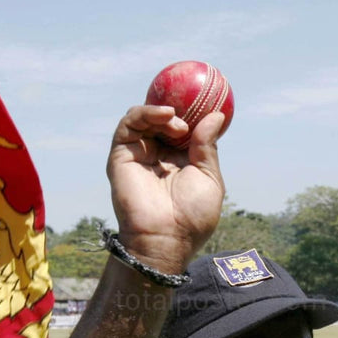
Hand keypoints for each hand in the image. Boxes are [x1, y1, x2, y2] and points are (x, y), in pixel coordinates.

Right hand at [106, 105, 225, 273]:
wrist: (166, 238)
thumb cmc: (192, 216)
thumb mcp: (209, 178)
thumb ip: (207, 146)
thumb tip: (216, 115)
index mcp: (179, 163)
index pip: (183, 129)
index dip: (193, 112)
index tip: (208, 99)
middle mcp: (157, 157)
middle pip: (163, 120)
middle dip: (178, 108)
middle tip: (192, 106)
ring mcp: (139, 155)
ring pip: (146, 118)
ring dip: (164, 113)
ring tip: (180, 124)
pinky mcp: (121, 156)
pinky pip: (129, 124)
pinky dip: (146, 113)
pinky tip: (166, 115)